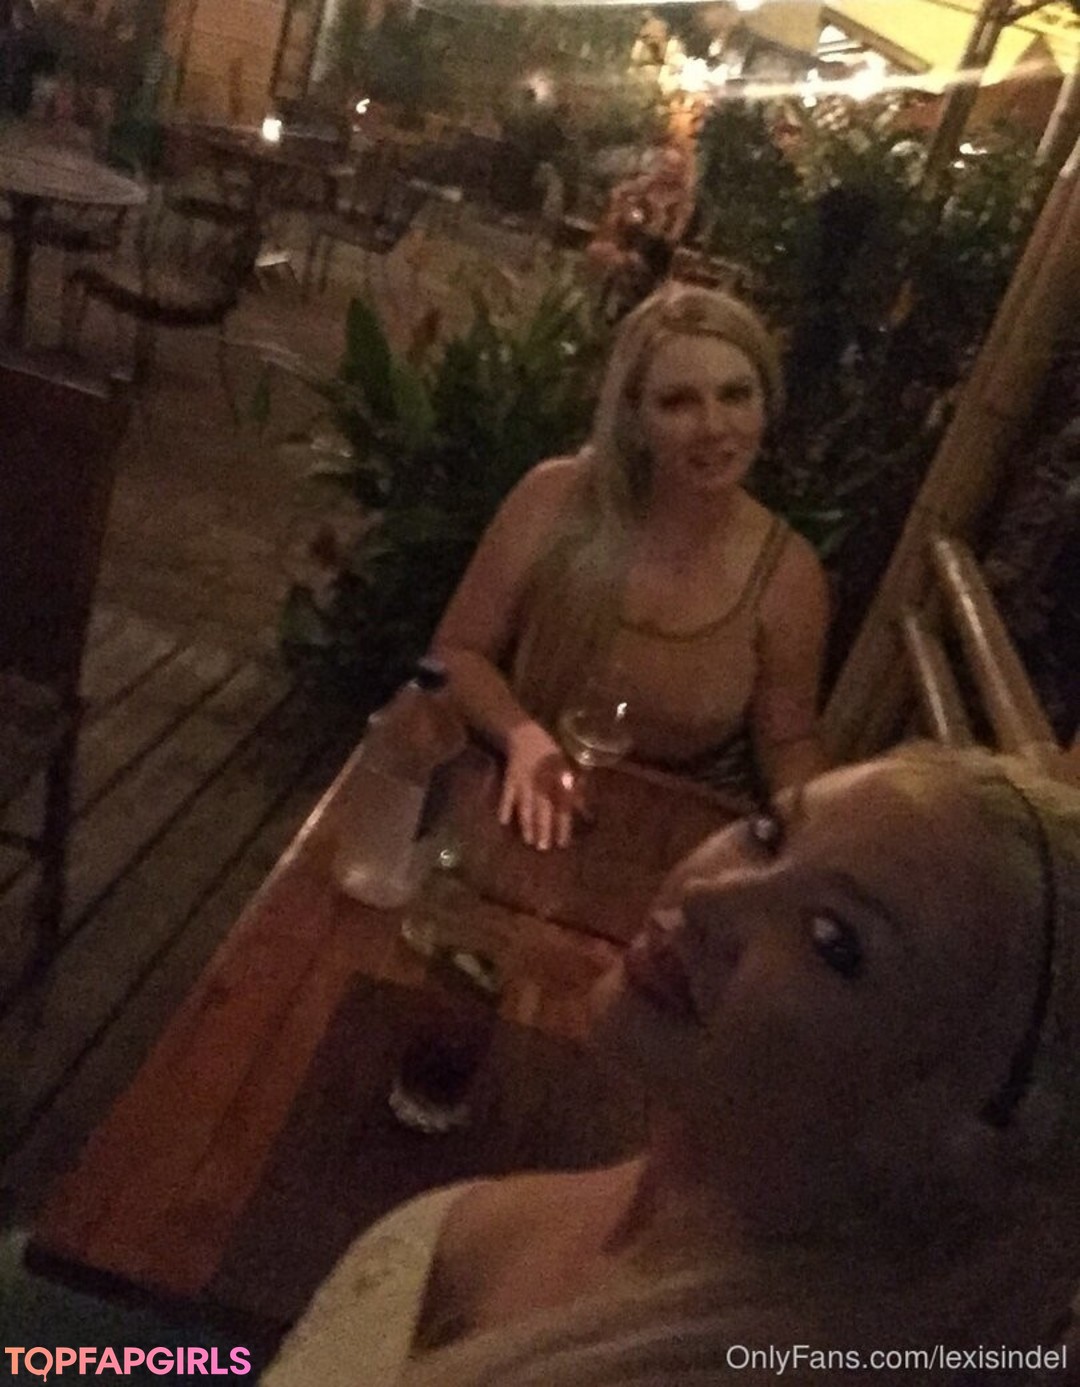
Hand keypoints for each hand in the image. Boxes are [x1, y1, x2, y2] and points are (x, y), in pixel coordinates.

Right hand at [500, 722, 581, 850]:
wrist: (526, 735)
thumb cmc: (550, 755)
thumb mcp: (567, 770)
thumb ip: (575, 792)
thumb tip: (588, 814)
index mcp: (558, 781)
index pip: (562, 807)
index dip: (562, 825)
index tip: (563, 843)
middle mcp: (542, 784)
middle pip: (543, 810)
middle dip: (544, 829)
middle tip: (543, 848)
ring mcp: (524, 782)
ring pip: (526, 806)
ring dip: (527, 823)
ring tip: (528, 840)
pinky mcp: (510, 779)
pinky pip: (507, 795)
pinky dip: (505, 807)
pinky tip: (503, 821)